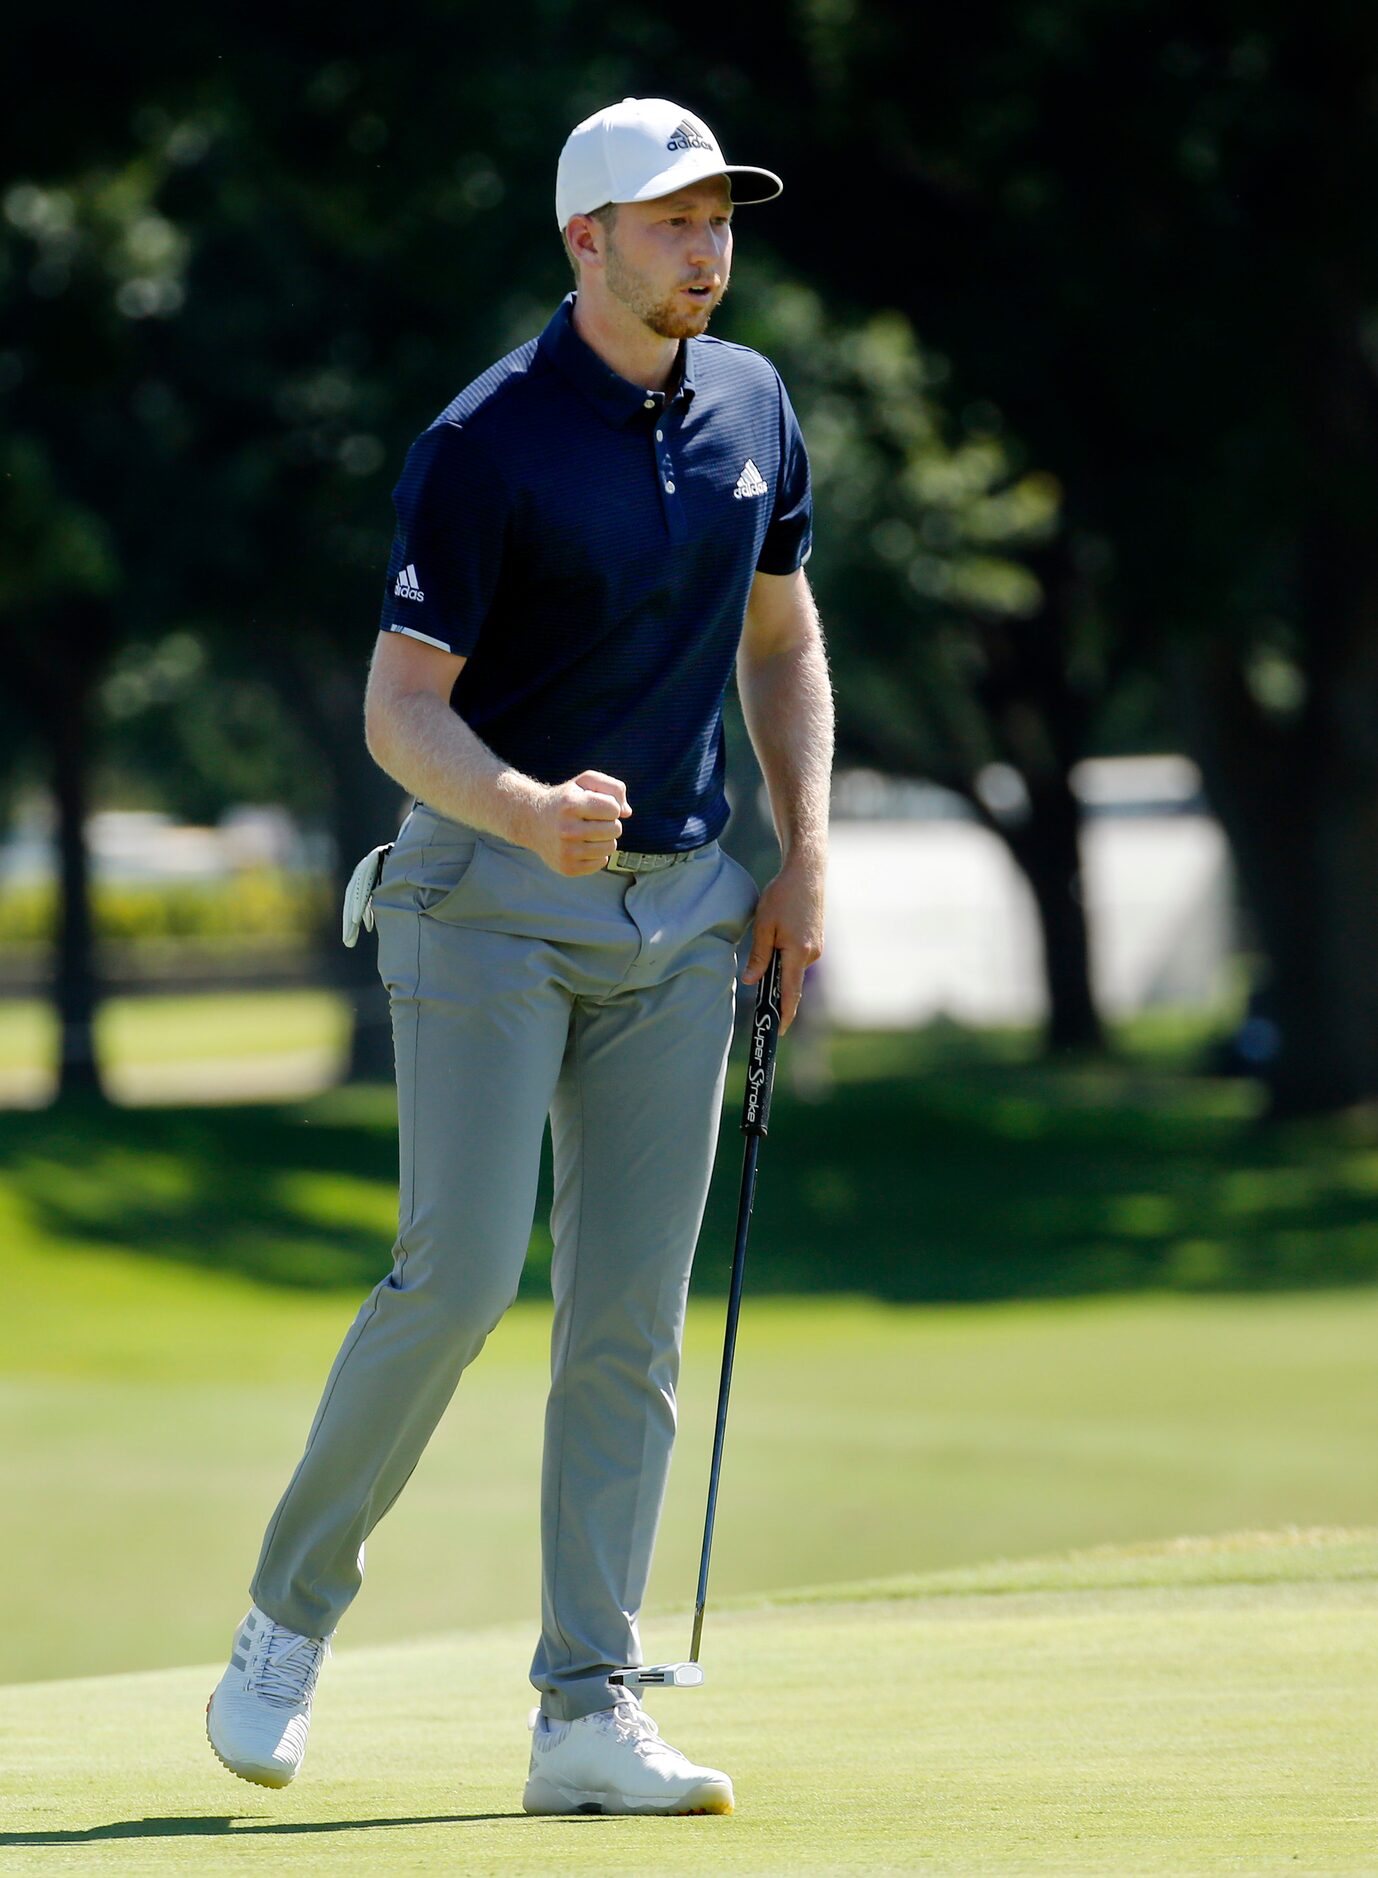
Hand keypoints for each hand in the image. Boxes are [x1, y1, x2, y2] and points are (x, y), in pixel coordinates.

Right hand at [527, 770, 631, 875]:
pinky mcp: (567, 868)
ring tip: (589, 833)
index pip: (613, 808)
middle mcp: (566, 829)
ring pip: (610, 847)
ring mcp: (566, 851)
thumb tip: (627, 812)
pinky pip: (601, 863)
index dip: (610, 806)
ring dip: (605, 839)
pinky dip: (597, 854)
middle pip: (615, 829)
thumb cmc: (566, 800)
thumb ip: (613, 788)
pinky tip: (583, 846)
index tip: (597, 806)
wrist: (533, 822)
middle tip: (593, 821)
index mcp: (570, 805)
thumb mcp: (585, 782)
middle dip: (610, 823)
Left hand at [740, 853, 824, 1029]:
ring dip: (779, 968)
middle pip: (792, 982)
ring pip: (793, 968)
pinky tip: (777, 939)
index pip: (791, 992)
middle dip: (777, 992)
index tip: (779, 1031)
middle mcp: (812, 954)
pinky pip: (798, 957)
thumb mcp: (763, 926)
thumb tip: (750, 981)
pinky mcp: (816, 940)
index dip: (784, 1013)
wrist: (807, 872)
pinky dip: (786, 957)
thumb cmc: (782, 896)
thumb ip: (759, 956)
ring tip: (766, 947)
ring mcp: (816, 947)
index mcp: (798, 953)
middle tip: (760, 999)